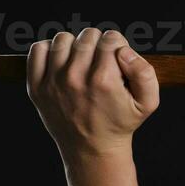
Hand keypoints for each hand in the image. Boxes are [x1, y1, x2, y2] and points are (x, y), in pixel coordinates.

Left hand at [27, 28, 159, 159]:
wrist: (92, 150)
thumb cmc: (120, 123)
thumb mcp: (147, 104)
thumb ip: (145, 72)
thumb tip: (124, 50)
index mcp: (104, 81)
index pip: (111, 38)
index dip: (118, 45)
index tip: (117, 58)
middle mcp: (76, 79)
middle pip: (88, 36)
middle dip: (98, 44)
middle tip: (101, 62)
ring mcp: (53, 82)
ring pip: (63, 39)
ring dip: (75, 45)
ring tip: (81, 61)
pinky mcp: (37, 87)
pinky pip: (37, 49)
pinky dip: (49, 50)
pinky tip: (61, 62)